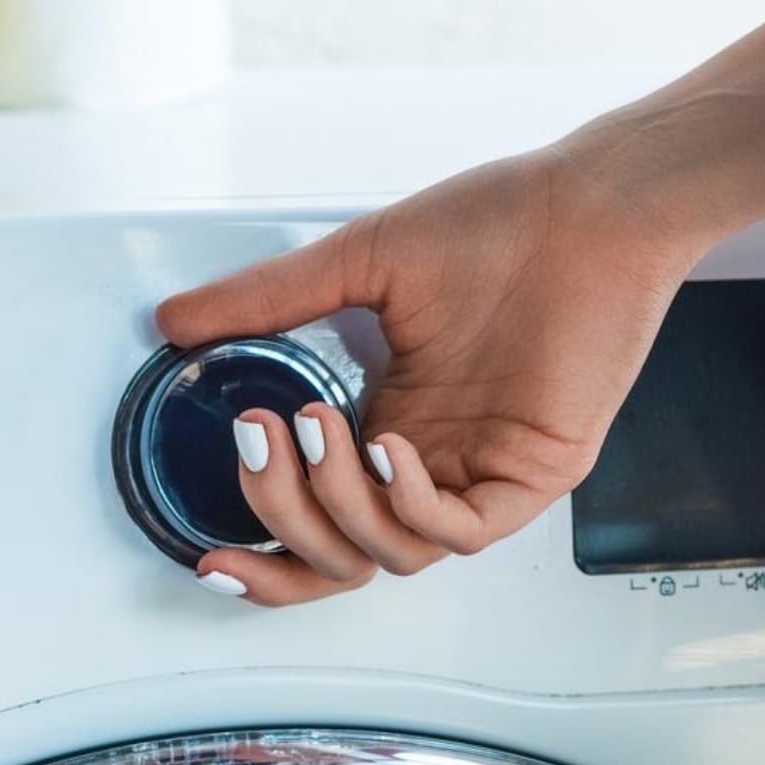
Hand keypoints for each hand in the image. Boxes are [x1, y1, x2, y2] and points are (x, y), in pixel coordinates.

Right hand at [151, 143, 698, 605]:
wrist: (587, 207)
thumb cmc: (495, 227)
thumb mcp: (357, 264)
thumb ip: (266, 300)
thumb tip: (176, 320)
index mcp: (386, 427)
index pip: (318, 529)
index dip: (263, 555)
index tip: (208, 551)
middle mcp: (429, 464)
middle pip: (342, 557)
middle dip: (285, 517)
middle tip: (261, 441)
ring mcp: (481, 475)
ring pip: (393, 551)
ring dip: (340, 502)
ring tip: (319, 428)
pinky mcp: (534, 476)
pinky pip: (461, 531)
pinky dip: (412, 504)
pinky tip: (387, 449)